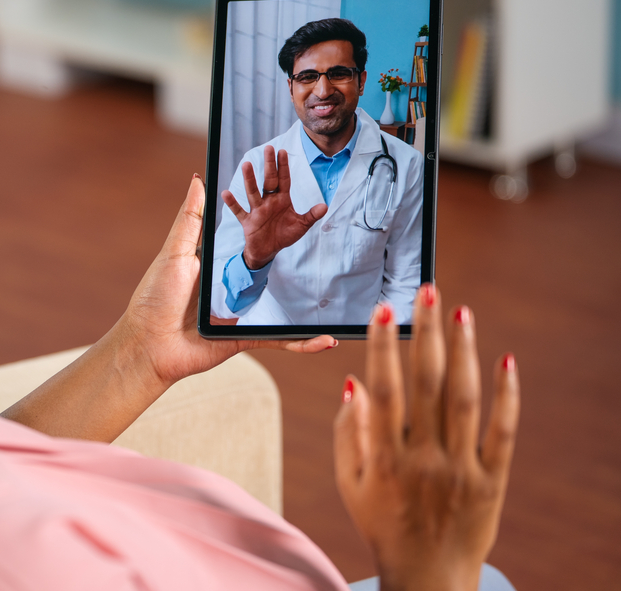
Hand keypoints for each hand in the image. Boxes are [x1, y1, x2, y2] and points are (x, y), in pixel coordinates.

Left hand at [118, 175, 335, 387]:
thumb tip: (198, 180)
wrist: (147, 345)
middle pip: (271, 274)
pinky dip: (303, 342)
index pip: (249, 242)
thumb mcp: (175, 252)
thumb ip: (190, 218)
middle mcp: (232, 289)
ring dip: (312, 306)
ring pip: (283, 308)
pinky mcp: (244, 338)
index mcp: (216, 266)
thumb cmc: (154, 299)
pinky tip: (327, 340)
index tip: (291, 205)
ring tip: (338, 295)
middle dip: (298, 263)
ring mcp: (241, 315)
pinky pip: (279, 340)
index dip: (271, 225)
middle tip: (326, 243)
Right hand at [221, 145, 327, 269]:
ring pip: (253, 193)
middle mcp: (269, 202)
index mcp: (282, 200)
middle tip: (269, 148)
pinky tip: (226, 193)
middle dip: (269, 165)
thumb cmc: (284, 235)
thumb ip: (311, 215)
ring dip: (250, 180)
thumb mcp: (301, 226)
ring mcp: (257, 211)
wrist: (268, 251)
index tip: (283, 151)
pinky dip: (233, 204)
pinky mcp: (248, 222)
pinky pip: (239, 211)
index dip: (284, 167)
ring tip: (247, 165)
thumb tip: (324, 206)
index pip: (284, 180)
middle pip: (269, 181)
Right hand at [334, 287, 519, 590]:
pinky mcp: (493, 480)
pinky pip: (503, 432)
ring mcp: (461, 469)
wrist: (427, 575)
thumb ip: (347, 431)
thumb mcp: (349, 481)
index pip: (383, 390)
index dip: (383, 347)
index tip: (383, 309)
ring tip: (461, 312)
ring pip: (465, 400)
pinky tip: (505, 360)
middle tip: (428, 291)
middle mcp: (423, 458)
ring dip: (464, 351)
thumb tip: (354, 381)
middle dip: (426, 332)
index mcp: (383, 457)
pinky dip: (506, 396)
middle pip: (427, 384)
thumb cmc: (381, 522)